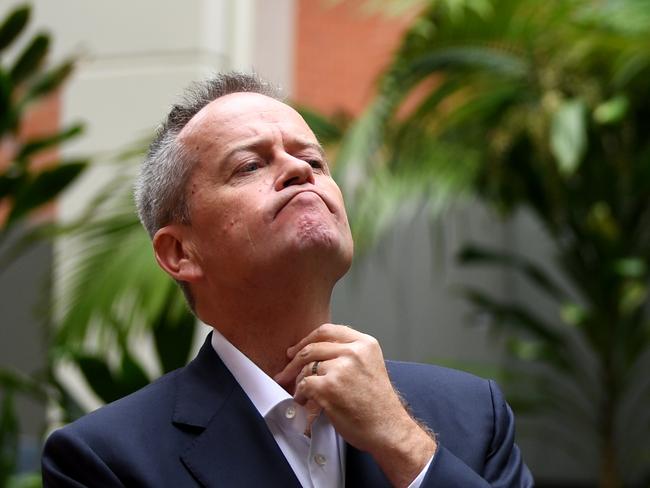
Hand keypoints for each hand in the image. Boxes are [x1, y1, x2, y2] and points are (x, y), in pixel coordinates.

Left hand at [274, 324, 435, 486]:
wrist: (388, 429)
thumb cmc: (377, 404)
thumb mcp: (369, 365)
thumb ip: (347, 353)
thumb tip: (314, 350)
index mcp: (364, 343)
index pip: (328, 331)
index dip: (308, 339)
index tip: (297, 349)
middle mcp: (353, 352)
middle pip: (313, 347)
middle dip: (295, 360)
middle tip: (286, 370)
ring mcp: (341, 368)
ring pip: (307, 367)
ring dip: (299, 381)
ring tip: (301, 392)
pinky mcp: (329, 387)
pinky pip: (304, 385)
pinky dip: (300, 394)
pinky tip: (304, 401)